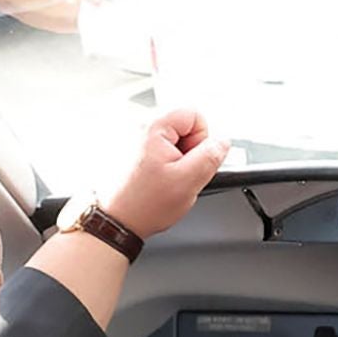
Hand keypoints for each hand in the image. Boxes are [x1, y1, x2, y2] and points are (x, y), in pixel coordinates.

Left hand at [102, 109, 229, 239]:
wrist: (115, 222)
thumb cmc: (143, 204)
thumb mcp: (189, 181)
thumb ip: (211, 156)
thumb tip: (223, 142)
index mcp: (153, 127)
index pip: (195, 115)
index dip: (201, 140)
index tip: (190, 162)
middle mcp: (138, 127)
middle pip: (183, 127)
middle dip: (188, 151)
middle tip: (176, 174)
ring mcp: (131, 138)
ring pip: (171, 140)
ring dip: (174, 160)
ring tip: (163, 179)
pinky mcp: (128, 150)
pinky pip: (157, 149)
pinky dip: (161, 164)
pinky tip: (153, 180)